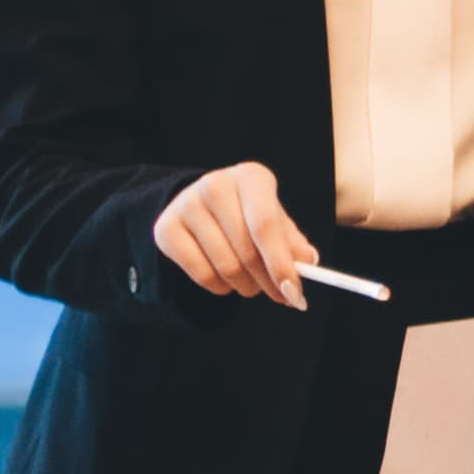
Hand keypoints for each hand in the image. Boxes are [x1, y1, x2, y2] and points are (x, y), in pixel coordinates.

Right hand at [150, 161, 319, 304]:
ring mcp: (186, 205)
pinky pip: (201, 275)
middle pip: (247, 250)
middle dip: (268, 282)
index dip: (281, 263)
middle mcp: (215, 185)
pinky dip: (220, 287)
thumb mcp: (276, 221)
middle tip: (281, 296)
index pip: (266, 225)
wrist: (202, 207)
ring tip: (251, 283)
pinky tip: (225, 279)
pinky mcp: (166, 228)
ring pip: (226, 267)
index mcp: (250, 177)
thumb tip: (308, 263)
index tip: (294, 293)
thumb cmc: (248, 215)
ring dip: (246, 286)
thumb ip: (294, 243)